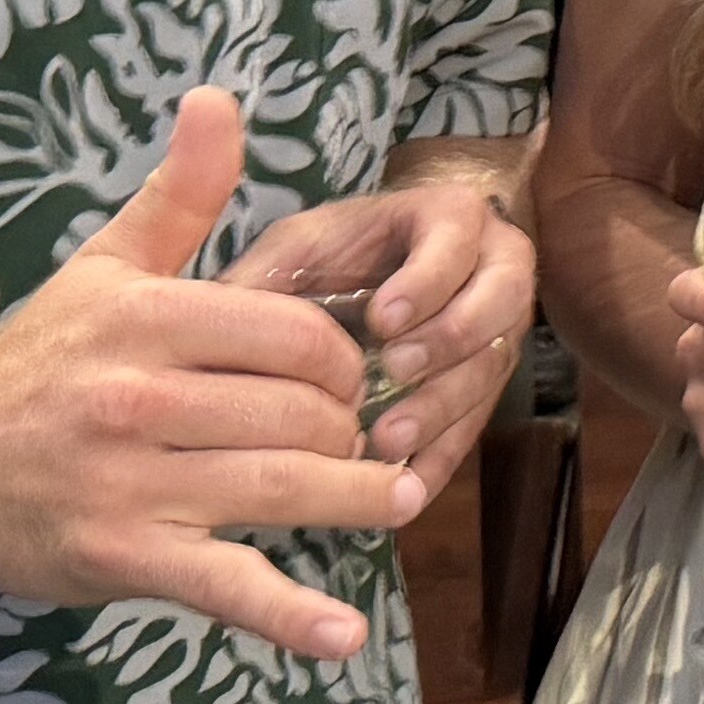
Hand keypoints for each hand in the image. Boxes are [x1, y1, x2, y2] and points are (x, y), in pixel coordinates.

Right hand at [0, 89, 428, 660]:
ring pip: (284, 488)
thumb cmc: (38, 363)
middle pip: (304, 414)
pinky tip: (342, 635)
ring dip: (354, 499)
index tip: (342, 378)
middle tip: (350, 438)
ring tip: (392, 497)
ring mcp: (131, 484)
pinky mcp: (122, 558)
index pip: (300, 335)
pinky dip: (290, 617)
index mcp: (145, 320)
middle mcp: (139, 399)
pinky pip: (224, 586)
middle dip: (346, 429)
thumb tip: (220, 99)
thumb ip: (178, 194)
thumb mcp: (103, 268)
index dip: (344, 359)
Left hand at [222, 172, 535, 492]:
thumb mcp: (302, 244)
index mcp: (451, 218)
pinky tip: (408, 485)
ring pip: (493, 366)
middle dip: (447, 341)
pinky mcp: (488, 383)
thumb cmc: (342, 247)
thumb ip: (271, 273)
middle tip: (396, 373)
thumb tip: (202, 317)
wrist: (401, 258)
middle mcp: (496, 268)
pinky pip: (478, 422)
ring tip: (390, 440)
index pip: (455, 243)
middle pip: (498, 305)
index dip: (426, 282)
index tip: (383, 318)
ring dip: (445, 406)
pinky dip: (444, 454)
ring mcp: (501, 329)